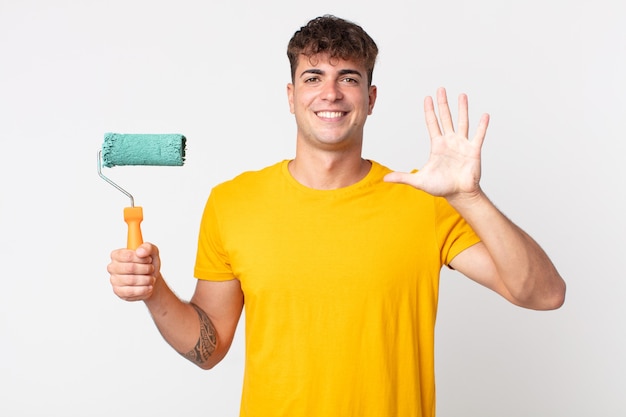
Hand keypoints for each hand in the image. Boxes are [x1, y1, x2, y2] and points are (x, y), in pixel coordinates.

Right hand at [108, 243, 160, 301]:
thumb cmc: (148, 263)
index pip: (127, 255)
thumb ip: (147, 248)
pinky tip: (148, 286)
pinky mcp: (119, 292)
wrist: (151, 278)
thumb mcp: (152, 252)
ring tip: (151, 278)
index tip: (149, 259)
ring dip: (146, 279)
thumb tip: (139, 251)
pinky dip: (143, 289)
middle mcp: (112, 267)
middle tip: (151, 269)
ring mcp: (114, 280)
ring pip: (132, 280)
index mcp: (117, 254)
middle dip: (146, 269)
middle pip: (130, 268)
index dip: (141, 258)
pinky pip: (131, 292)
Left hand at [384, 87, 489, 201]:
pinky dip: (482, 126)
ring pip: (462, 122)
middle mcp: (450, 142)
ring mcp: (462, 145)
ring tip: (462, 95)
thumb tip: (385, 178)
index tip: (428, 97)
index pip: (432, 123)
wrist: (459, 195)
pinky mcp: (474, 151)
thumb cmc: (441, 187)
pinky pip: (478, 136)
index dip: (430, 110)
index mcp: (437, 145)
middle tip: (441, 89)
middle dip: (443, 104)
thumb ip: (403, 177)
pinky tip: (484, 115)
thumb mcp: (419, 181)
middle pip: (446, 118)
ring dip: (462, 109)